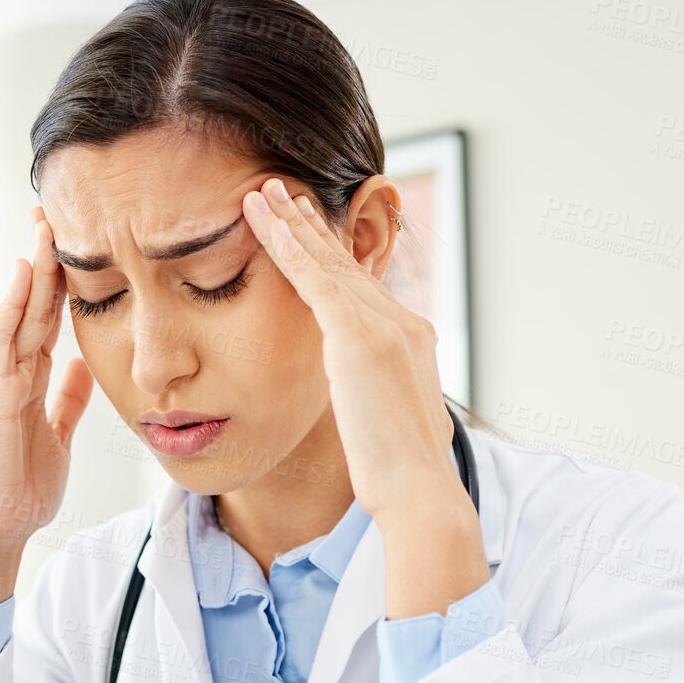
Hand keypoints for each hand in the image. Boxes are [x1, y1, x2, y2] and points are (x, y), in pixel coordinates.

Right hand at [0, 206, 94, 605]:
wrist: (1, 523)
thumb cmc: (23, 484)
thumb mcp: (58, 434)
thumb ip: (67, 399)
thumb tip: (82, 366)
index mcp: (30, 378)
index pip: (49, 318)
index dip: (63, 282)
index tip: (77, 245)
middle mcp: (13, 371)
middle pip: (33, 304)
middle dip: (47, 261)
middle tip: (57, 214)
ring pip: (19, 311)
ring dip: (32, 270)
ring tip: (44, 227)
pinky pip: (3, 339)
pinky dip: (13, 304)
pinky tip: (26, 273)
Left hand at [242, 177, 484, 618]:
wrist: (420, 491)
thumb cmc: (401, 476)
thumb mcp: (388, 423)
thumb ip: (374, 398)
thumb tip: (363, 403)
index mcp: (409, 341)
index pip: (361, 287)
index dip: (332, 256)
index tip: (309, 231)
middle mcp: (400, 323)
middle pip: (345, 263)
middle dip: (311, 226)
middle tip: (283, 191)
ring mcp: (383, 327)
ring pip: (327, 262)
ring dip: (292, 223)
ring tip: (263, 192)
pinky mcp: (359, 339)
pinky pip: (315, 281)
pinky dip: (287, 247)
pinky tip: (263, 222)